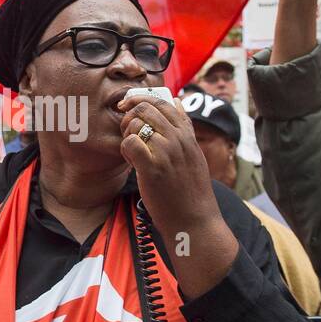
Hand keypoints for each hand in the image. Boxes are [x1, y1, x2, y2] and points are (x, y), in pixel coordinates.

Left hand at [117, 93, 236, 296]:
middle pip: (146, 108)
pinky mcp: (153, 167)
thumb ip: (185, 128)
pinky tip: (131, 163)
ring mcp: (166, 152)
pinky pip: (129, 143)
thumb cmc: (191, 192)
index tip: (128, 107)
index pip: (163, 102)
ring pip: (135, 124)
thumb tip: (177, 101)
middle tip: (126, 132)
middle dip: (130, 116)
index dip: (141, 100)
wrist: (194, 221)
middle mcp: (178, 139)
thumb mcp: (194, 154)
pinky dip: (125, 150)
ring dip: (127, 136)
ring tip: (133, 154)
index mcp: (188, 135)